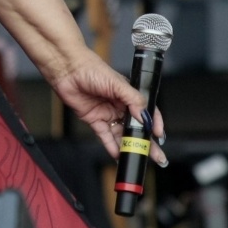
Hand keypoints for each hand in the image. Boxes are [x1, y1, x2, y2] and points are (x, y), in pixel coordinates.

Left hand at [44, 48, 167, 164]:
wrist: (68, 70)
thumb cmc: (92, 69)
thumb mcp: (117, 83)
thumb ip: (133, 100)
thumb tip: (145, 116)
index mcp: (128, 95)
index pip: (146, 112)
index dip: (154, 123)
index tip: (160, 135)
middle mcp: (119, 105)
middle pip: (136, 127)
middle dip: (146, 142)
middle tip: (156, 155)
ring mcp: (107, 113)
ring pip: (121, 134)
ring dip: (129, 147)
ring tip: (137, 158)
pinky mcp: (94, 120)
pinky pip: (105, 136)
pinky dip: (111, 146)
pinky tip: (118, 154)